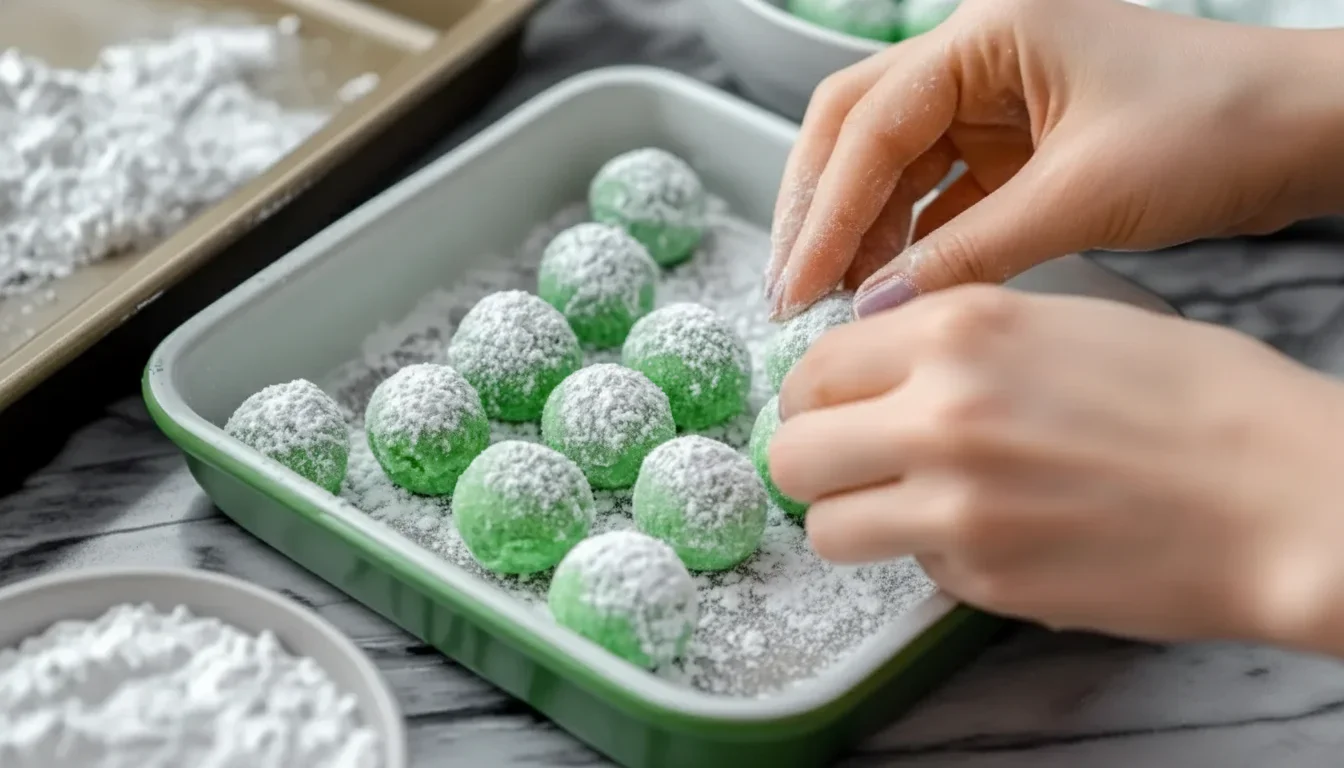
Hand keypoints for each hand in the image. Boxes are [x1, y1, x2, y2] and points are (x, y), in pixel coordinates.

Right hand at [765, 0, 1343, 320]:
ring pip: (892, 165)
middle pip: (858, 129)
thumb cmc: (1221, 128)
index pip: (870, 122)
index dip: (826, 209)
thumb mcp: (1082, 195)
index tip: (798, 282)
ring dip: (861, 231)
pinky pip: (938, 193)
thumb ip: (969, 252)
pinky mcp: (1015, 146)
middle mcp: (979, 58)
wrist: (1307, 133)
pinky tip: (891, 285)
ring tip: (836, 300)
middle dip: (820, 209)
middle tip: (791, 286)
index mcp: (989, 34)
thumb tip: (878, 305)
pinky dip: (911, 240)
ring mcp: (996, 101)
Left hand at [771, 285, 1343, 653]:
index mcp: (958, 329)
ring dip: (853, 518)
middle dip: (812, 460)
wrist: (1283, 495)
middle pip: (791, 452)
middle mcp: (939, 413)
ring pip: (825, 526)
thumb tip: (878, 365)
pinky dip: (931, 556)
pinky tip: (993, 534)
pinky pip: (910, 569)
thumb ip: (954, 340)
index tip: (829, 408)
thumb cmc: (1198, 398)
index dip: (814, 394)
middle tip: (847, 464)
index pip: (814, 366)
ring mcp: (954, 505)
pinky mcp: (983, 579)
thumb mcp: (1062, 321)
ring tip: (904, 507)